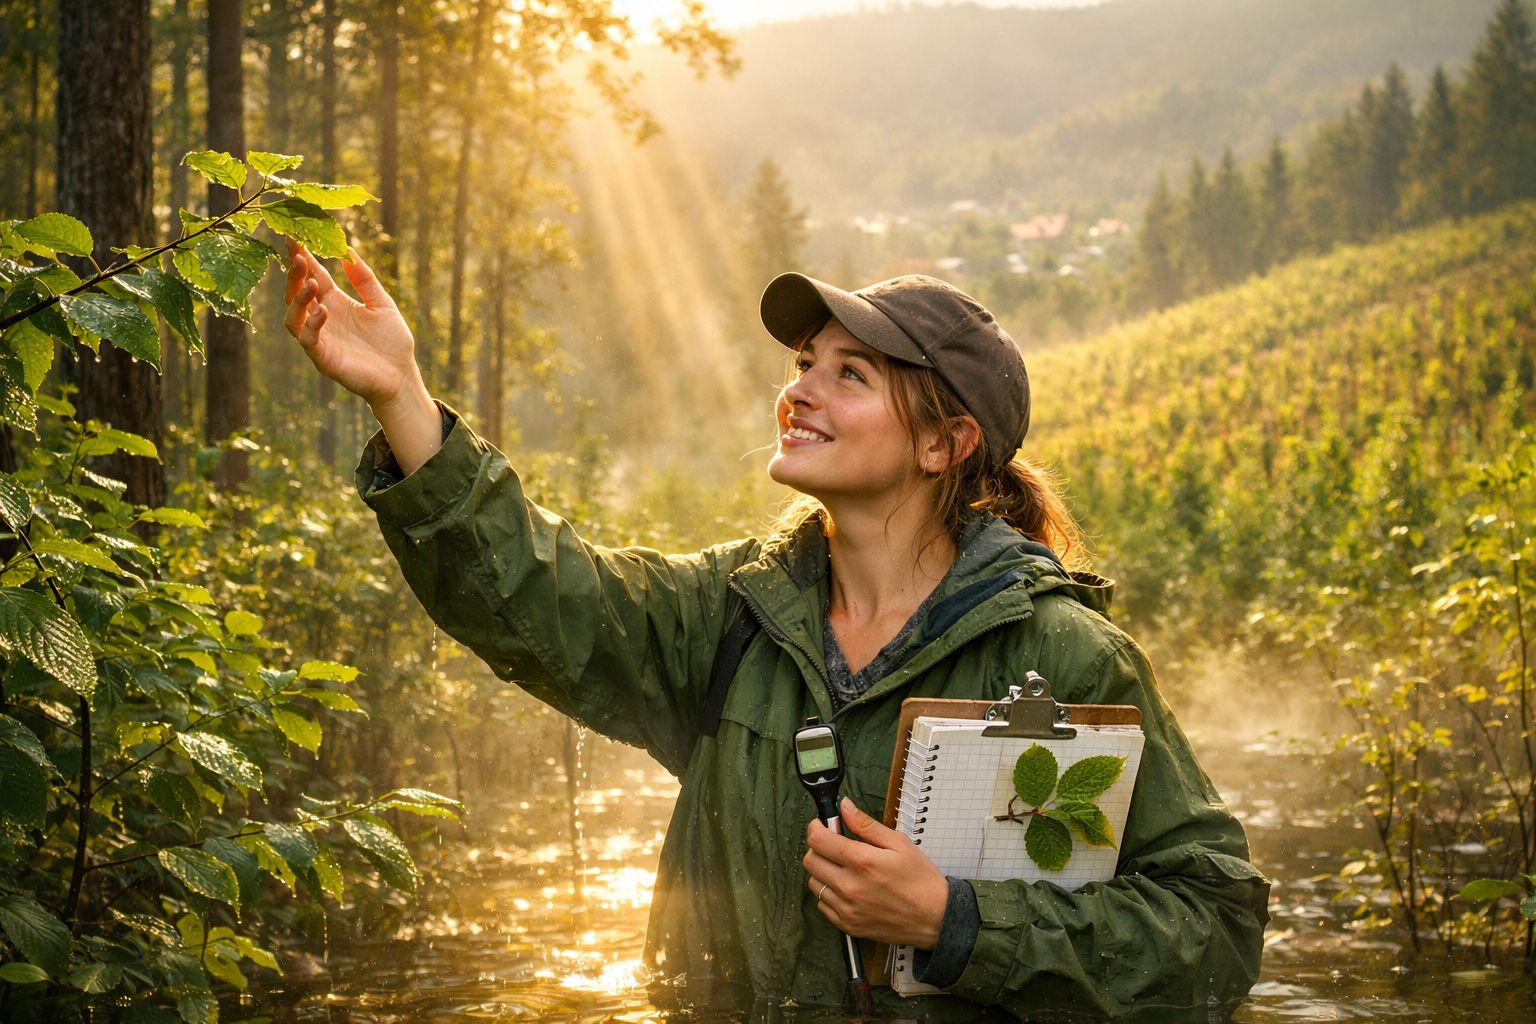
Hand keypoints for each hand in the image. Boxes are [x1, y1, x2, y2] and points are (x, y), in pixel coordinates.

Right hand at [282, 240, 418, 409]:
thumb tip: (348, 251)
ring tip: (311, 284)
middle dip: (295, 274)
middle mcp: (322, 318)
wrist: (401, 376)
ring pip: (293, 316)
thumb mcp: (382, 303)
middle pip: (297, 293)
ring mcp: (320, 338)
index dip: (303, 258)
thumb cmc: (392, 342)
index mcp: (335, 302)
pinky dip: (312, 324)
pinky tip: (324, 311)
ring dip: (298, 298)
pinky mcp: (323, 358)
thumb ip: (365, 280)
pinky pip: (308, 340)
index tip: (295, 238)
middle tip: (297, 256)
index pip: (313, 276)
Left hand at [803, 797, 949, 948]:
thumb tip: (845, 807)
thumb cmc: (920, 880)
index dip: (816, 827)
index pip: (818, 840)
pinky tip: (847, 888)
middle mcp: (849, 886)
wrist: (934, 918)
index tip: (821, 825)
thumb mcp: (898, 843)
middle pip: (810, 861)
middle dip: (818, 848)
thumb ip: (866, 824)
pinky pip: (822, 905)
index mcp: (862, 861)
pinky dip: (829, 893)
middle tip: (834, 845)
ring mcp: (846, 908)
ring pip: (814, 883)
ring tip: (843, 868)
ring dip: (823, 871)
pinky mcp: (847, 925)